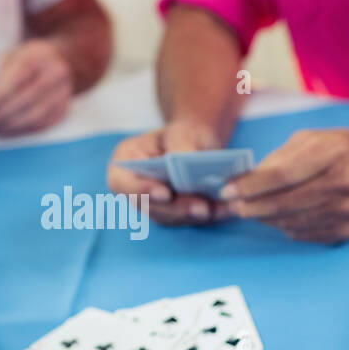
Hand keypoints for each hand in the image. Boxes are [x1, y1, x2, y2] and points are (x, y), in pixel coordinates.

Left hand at [0, 40, 73, 136]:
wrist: (59, 60)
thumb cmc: (26, 59)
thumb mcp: (10, 56)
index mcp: (38, 57)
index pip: (14, 79)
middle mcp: (54, 75)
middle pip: (23, 101)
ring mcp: (62, 95)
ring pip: (32, 118)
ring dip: (6, 127)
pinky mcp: (62, 111)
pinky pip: (38, 127)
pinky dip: (17, 132)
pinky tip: (1, 132)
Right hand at [106, 119, 225, 225]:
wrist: (198, 144)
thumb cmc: (184, 133)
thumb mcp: (181, 130)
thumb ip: (180, 144)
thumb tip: (185, 160)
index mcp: (125, 163)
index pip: (123, 183)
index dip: (142, 190)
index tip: (166, 193)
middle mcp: (134, 188)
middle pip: (149, 206)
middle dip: (177, 208)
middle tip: (202, 208)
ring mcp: (152, 205)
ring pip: (169, 217)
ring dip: (194, 215)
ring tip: (218, 209)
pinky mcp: (172, 215)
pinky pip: (186, 219)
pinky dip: (206, 216)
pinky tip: (225, 210)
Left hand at [219, 126, 348, 242]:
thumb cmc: (348, 148)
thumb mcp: (316, 138)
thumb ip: (280, 158)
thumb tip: (246, 180)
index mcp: (333, 153)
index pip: (282, 174)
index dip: (250, 186)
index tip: (228, 191)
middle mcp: (343, 184)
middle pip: (283, 203)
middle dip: (250, 207)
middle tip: (232, 207)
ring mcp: (347, 211)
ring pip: (290, 222)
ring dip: (265, 218)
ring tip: (251, 210)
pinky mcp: (348, 231)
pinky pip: (304, 234)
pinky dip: (285, 227)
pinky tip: (276, 217)